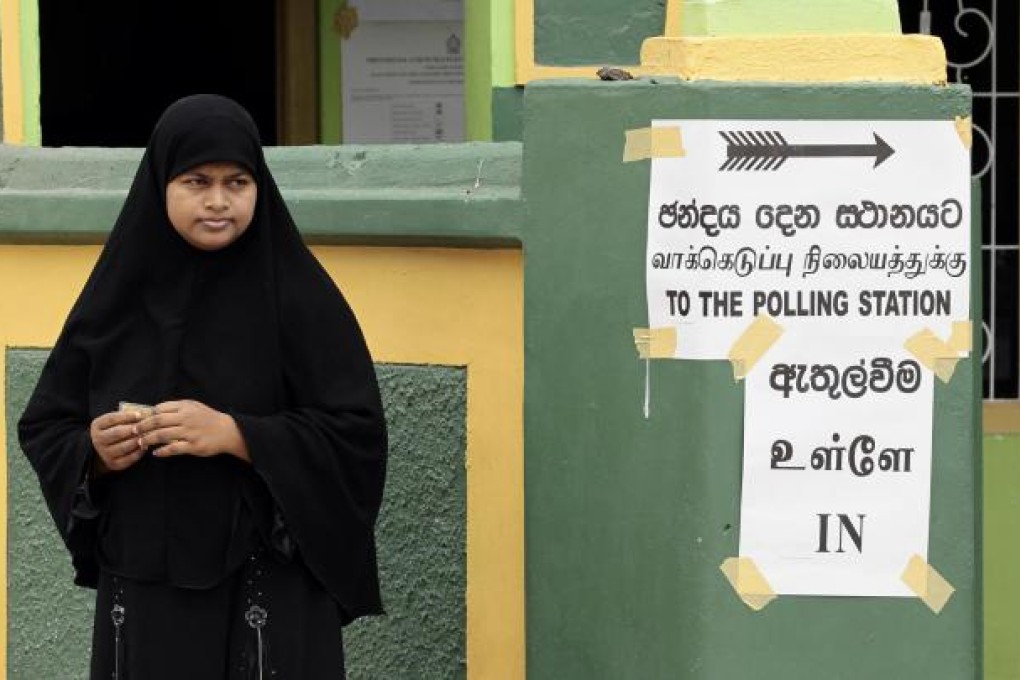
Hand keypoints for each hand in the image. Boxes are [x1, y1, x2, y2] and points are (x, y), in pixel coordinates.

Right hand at [90, 410, 144, 473]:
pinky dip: (138, 452)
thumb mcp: (113, 422)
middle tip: (143, 427)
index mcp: (97, 426)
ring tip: (147, 436)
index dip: (126, 416)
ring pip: (124, 447)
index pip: (112, 418)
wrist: (101, 452)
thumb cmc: (113, 431)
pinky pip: (128, 458)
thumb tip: (144, 413)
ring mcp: (105, 453)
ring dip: (137, 441)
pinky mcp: (113, 464)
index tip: (139, 414)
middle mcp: (98, 440)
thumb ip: (125, 417)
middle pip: (117, 433)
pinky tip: (145, 446)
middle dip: (132, 429)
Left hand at [135, 399, 249, 461]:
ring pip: (162, 435)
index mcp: (185, 407)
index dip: (146, 415)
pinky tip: (155, 453)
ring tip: (141, 442)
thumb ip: (176, 407)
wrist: (227, 431)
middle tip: (133, 432)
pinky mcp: (193, 446)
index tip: (137, 420)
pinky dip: (162, 451)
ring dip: (148, 439)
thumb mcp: (194, 406)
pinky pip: (173, 449)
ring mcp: (189, 432)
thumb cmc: (208, 418)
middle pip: (157, 421)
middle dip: (142, 427)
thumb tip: (154, 410)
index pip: (159, 409)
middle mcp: (186, 418)